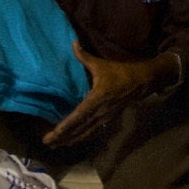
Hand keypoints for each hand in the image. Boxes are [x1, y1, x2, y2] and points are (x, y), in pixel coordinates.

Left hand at [44, 43, 160, 147]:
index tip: (54, 134)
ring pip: (85, 133)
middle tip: (47, 143)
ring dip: (70, 140)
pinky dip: (80, 138)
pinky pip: (91, 132)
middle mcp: (100, 112)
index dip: (66, 126)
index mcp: (97, 99)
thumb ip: (85, 56)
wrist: (141, 82)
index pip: (78, 115)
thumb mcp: (101, 64)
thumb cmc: (120, 72)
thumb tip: (73, 43)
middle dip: (63, 137)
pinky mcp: (107, 120)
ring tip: (55, 146)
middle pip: (79, 129)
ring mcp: (104, 118)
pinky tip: (71, 142)